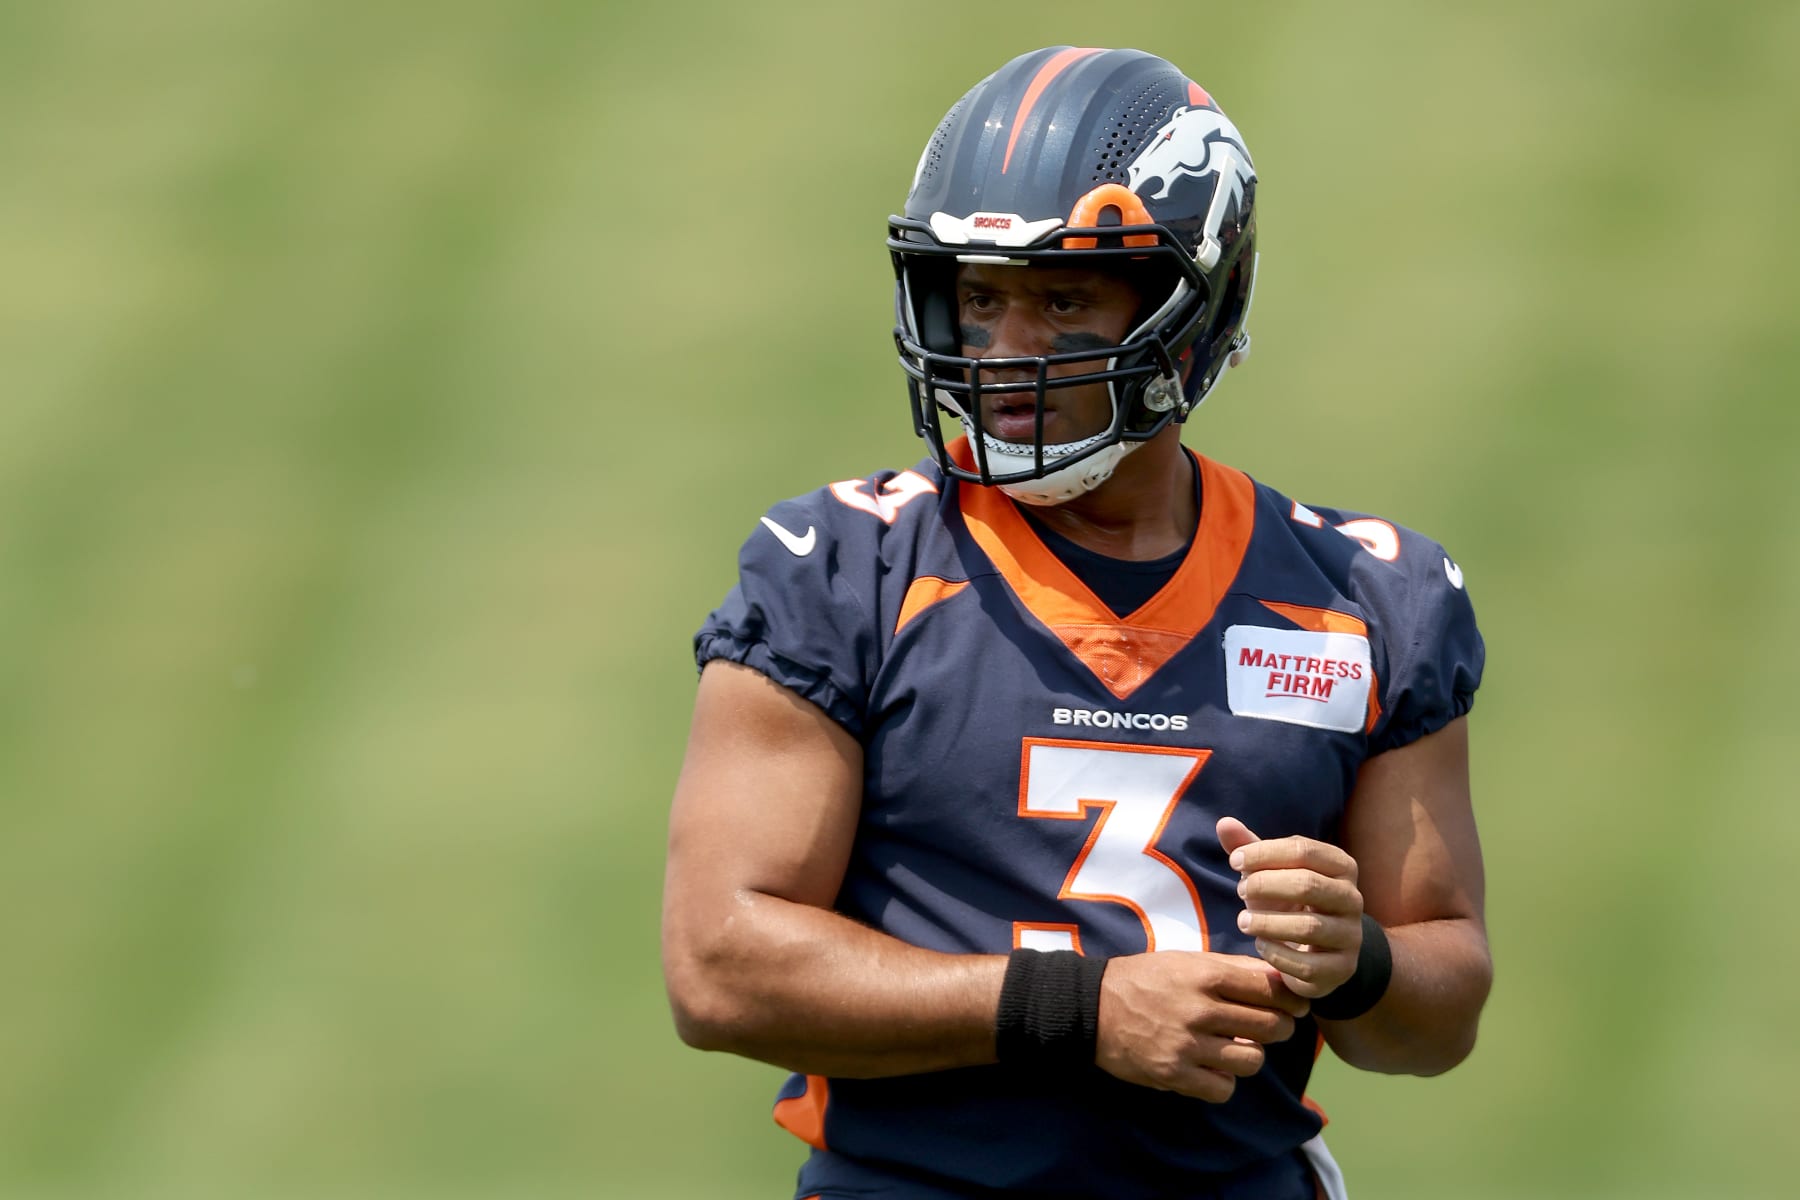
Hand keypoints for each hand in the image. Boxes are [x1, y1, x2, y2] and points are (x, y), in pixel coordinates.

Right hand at [1095, 951, 1307, 1102]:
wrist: (1092, 1006)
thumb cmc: (1144, 979)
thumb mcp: (1186, 961)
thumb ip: (1231, 969)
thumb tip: (1279, 979)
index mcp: (1205, 974)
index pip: (1270, 988)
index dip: (1291, 999)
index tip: (1292, 1005)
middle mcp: (1200, 1009)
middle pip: (1270, 1026)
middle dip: (1277, 1028)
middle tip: (1267, 1027)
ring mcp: (1187, 1045)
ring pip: (1252, 1060)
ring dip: (1249, 1056)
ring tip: (1233, 1048)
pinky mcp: (1173, 1074)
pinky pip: (1224, 1088)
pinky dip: (1222, 1081)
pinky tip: (1210, 1068)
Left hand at [1217, 816, 1363, 999]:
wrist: (1320, 951)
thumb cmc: (1289, 901)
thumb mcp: (1270, 873)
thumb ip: (1249, 848)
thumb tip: (1224, 822)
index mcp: (1340, 866)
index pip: (1303, 849)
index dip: (1264, 853)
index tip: (1233, 861)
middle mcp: (1352, 898)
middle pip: (1308, 884)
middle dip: (1265, 885)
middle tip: (1239, 890)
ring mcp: (1351, 936)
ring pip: (1309, 926)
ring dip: (1268, 922)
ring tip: (1243, 921)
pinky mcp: (1342, 969)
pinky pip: (1307, 964)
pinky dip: (1277, 954)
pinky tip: (1260, 945)